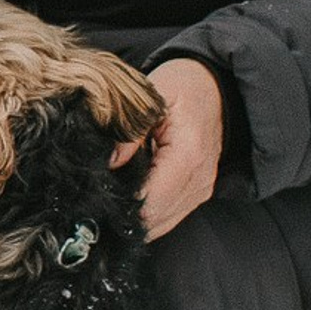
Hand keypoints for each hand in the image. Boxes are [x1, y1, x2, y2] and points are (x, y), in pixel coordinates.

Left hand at [111, 57, 223, 239]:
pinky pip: (170, 215)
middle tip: (99, 196)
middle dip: (124, 212)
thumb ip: (130, 132)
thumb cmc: (183, 86)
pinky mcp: (198, 192)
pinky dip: (149, 210)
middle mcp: (199, 179)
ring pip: (162, 223)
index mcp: (188, 155)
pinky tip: (131, 194)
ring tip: (114, 193)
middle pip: (155, 219)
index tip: (97, 195)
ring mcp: (201, 189)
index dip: (121, 204)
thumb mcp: (152, 95)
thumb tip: (109, 164)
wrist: (214, 87)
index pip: (151, 202)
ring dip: (136, 214)